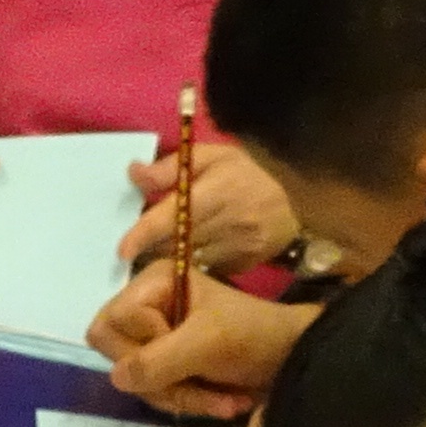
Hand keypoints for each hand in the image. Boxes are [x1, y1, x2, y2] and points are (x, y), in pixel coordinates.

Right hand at [90, 260, 312, 419]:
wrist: (295, 356)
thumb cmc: (254, 336)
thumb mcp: (207, 344)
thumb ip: (158, 360)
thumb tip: (116, 379)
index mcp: (154, 283)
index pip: (114, 322)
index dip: (144, 344)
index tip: (185, 348)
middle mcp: (147, 304)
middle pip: (115, 351)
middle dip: (158, 378)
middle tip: (196, 384)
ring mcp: (155, 334)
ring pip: (133, 377)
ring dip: (178, 395)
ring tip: (221, 401)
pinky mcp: (166, 360)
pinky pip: (151, 388)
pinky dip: (185, 401)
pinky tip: (220, 402)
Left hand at [121, 139, 297, 279]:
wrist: (302, 199)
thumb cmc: (251, 172)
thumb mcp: (214, 156)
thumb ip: (172, 166)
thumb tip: (134, 173)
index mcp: (218, 192)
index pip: (173, 217)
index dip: (144, 234)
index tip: (123, 249)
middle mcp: (228, 223)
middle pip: (175, 244)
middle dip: (150, 247)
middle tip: (133, 246)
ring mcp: (239, 248)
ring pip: (188, 261)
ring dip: (168, 258)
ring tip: (155, 251)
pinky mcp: (245, 265)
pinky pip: (206, 270)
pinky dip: (191, 266)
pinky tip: (186, 257)